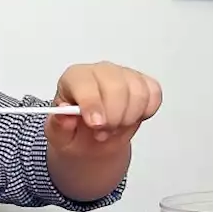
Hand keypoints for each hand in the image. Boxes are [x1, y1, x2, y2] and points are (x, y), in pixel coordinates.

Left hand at [46, 62, 161, 158]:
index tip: (96, 124)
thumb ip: (59, 127)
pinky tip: (130, 118)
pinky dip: (145, 112)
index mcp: (74, 78)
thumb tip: (64, 117)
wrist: (91, 140)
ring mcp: (124, 75)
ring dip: (128, 118)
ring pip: (138, 92)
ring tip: (114, 128)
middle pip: (116, 87)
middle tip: (102, 133)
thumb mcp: (59, 136)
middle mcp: (100, 71)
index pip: (85, 83)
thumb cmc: (74, 133)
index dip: (92, 103)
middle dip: (113, 117)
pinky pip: (153, 95)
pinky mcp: (144, 83)